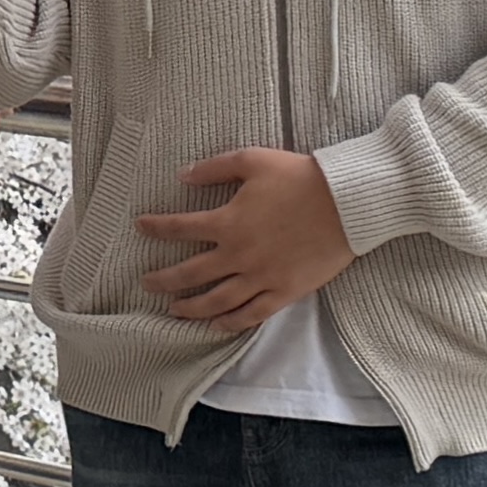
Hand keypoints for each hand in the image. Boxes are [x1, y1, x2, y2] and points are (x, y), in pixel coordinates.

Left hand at [136, 149, 354, 329]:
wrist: (346, 203)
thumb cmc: (299, 177)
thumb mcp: (252, 160)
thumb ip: (214, 168)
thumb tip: (183, 176)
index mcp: (228, 222)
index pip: (180, 228)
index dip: (156, 228)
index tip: (140, 227)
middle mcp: (239, 255)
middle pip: (191, 273)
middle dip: (164, 280)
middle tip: (146, 285)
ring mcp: (262, 277)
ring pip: (218, 301)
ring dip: (191, 308)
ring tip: (173, 311)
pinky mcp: (285, 291)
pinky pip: (252, 314)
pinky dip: (231, 323)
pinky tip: (216, 326)